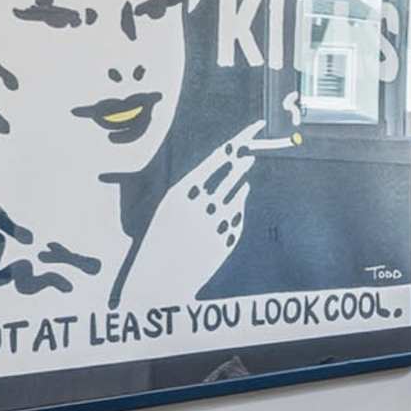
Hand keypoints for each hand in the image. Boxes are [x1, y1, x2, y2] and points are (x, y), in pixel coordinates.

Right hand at [112, 115, 271, 311]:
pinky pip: (237, 216)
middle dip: (242, 156)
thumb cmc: (156, 241)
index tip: (254, 128)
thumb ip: (192, 190)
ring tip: (247, 162)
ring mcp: (217, 223)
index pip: (218, 157)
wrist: (157, 283)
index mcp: (182, 192)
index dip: (239, 140)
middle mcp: (202, 205)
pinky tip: (238, 195)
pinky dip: (238, 204)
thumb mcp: (168, 209)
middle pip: (232, 171)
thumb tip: (217, 174)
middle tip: (253, 142)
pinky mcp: (226, 241)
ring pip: (238, 192)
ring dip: (242, 176)